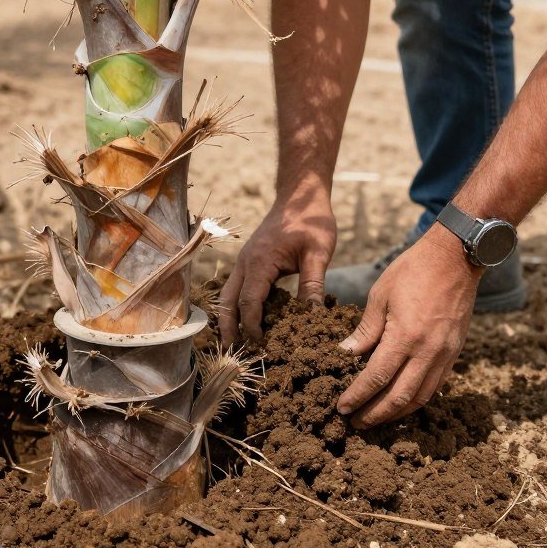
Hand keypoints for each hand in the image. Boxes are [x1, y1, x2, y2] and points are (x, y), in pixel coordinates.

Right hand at [220, 187, 336, 343]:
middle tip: (232, 351)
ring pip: (228, 294)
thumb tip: (314, 318)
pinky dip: (237, 305)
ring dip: (228, 317)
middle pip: (228, 301)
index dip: (252, 326)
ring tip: (234, 340)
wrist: (300, 195)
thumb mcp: (318, 253)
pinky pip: (237, 286)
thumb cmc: (310, 220)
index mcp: (260, 262)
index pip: (249, 302)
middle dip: (228, 327)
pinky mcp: (250, 260)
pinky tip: (247, 319)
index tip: (261, 344)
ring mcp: (244, 260)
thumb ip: (313, 285)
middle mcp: (246, 262)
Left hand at [337, 225, 480, 428]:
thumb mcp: (380, 295)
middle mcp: (428, 351)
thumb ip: (364, 330)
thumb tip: (345, 355)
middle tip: (356, 422)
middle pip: (399, 397)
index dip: (357, 396)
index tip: (342, 407)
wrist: (456, 257)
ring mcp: (445, 354)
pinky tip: (402, 401)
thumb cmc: (413, 270)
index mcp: (405, 336)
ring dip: (397, 412)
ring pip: (421, 397)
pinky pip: (435, 385)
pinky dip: (417, 399)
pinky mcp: (455, 352)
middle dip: (375, 413)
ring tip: (376, 418)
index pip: (376, 378)